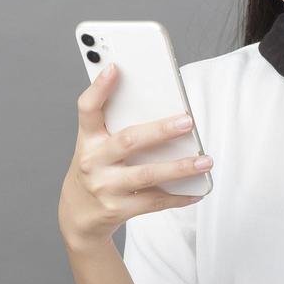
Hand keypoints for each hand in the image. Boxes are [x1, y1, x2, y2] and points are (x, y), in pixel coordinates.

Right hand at [58, 61, 213, 250]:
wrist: (78, 215)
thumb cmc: (96, 170)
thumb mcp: (95, 145)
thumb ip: (117, 125)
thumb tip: (161, 107)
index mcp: (88, 139)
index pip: (88, 109)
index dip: (99, 88)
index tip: (115, 68)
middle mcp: (93, 161)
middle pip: (128, 140)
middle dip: (160, 130)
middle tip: (187, 121)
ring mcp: (105, 187)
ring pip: (147, 174)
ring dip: (180, 167)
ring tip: (205, 161)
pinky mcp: (118, 209)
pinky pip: (154, 202)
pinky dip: (178, 196)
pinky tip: (197, 190)